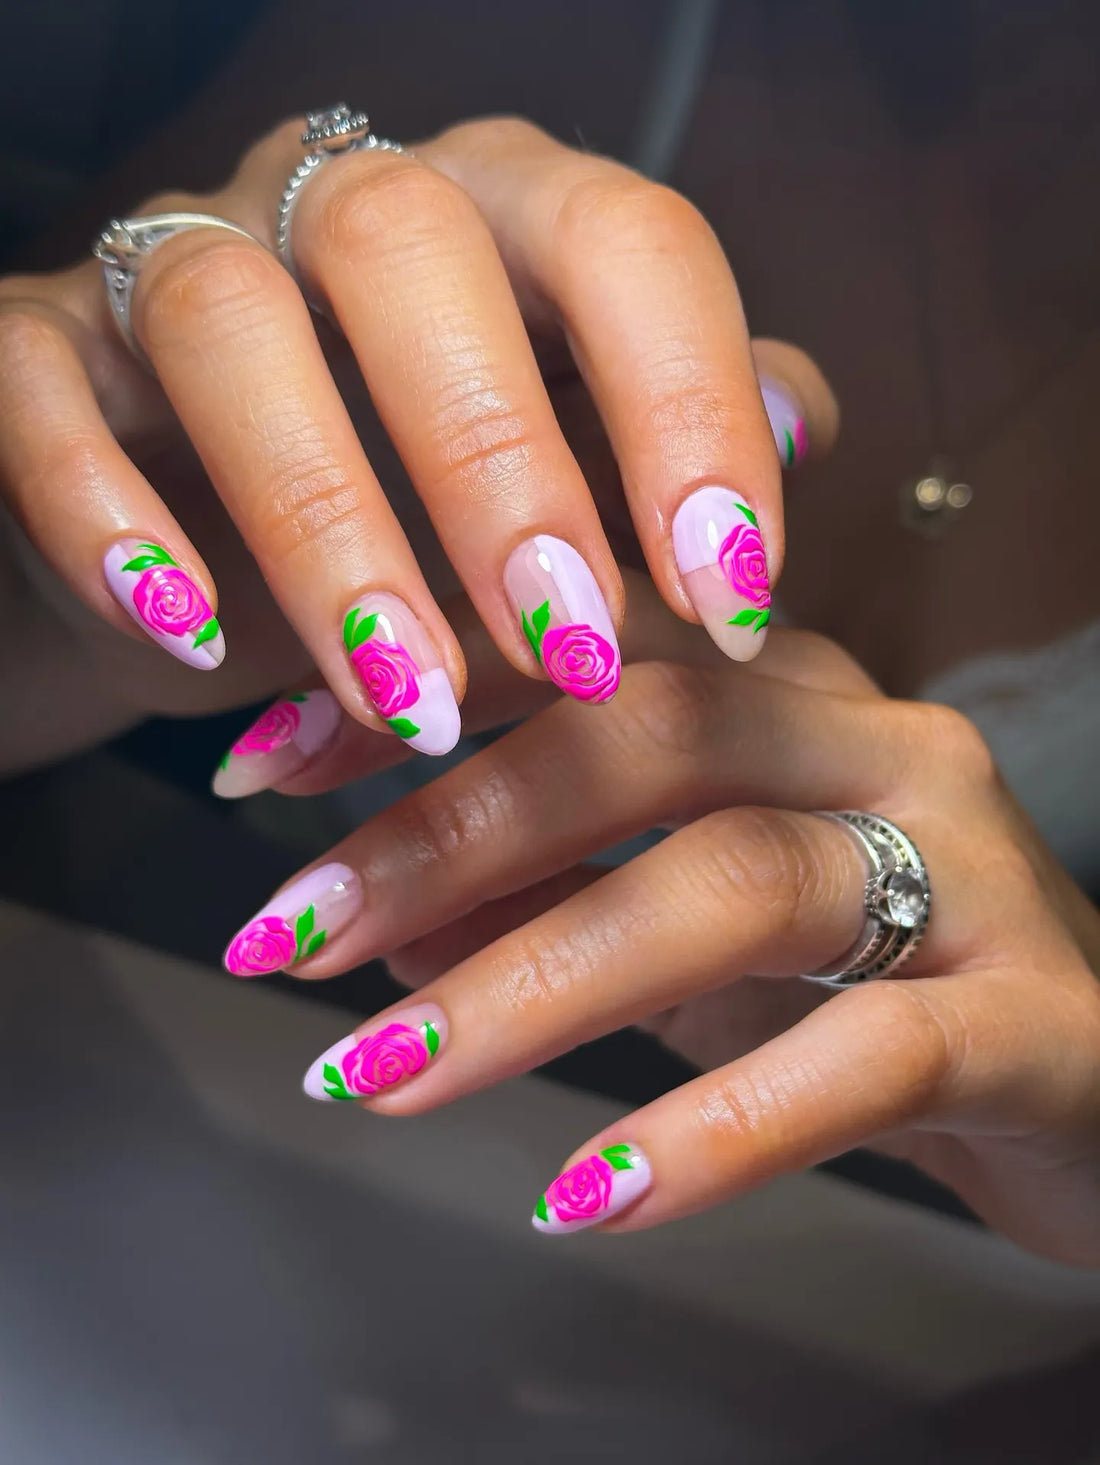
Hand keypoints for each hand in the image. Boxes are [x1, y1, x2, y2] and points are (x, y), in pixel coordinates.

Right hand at [0, 116, 832, 769]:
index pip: (623, 242)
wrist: (193, 550)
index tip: (731, 593)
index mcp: (502, 220)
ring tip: (400, 698)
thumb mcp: (569, 493)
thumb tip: (804, 423)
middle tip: (568, 649)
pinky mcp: (43, 349)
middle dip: (501, 462)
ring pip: (229, 322)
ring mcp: (181, 264)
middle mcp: (343, 207)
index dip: (692, 405)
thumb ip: (681, 449)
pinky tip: (187, 637)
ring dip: (324, 522)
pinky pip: (40, 391)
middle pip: (418, 250)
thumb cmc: (412, 519)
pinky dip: (107, 517)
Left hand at [221, 582, 1099, 1265]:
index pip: (585, 637)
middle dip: (446, 828)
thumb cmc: (871, 978)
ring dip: (534, 980)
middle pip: (648, 733)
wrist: (1099, 1079)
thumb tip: (374, 923)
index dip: (416, 688)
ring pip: (735, 883)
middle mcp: (877, 741)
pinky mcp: (1038, 1018)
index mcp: (786, 689)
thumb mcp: (690, 928)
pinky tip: (588, 1193)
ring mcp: (972, 867)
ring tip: (383, 1073)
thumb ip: (549, 896)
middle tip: (288, 933)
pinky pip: (869, 1055)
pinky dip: (716, 1126)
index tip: (260, 772)